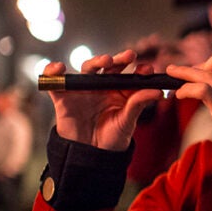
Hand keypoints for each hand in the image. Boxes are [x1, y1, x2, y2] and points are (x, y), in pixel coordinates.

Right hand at [44, 50, 162, 150]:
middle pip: (109, 67)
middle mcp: (102, 85)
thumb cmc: (112, 137)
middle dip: (119, 59)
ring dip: (96, 61)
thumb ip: (138, 104)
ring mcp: (83, 89)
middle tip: (129, 56)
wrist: (91, 154)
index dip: (138, 70)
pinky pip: (56, 81)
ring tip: (106, 61)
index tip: (147, 69)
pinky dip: (53, 72)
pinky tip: (58, 68)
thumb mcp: (128, 121)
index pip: (130, 75)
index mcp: (120, 90)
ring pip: (88, 69)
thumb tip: (158, 91)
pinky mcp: (64, 96)